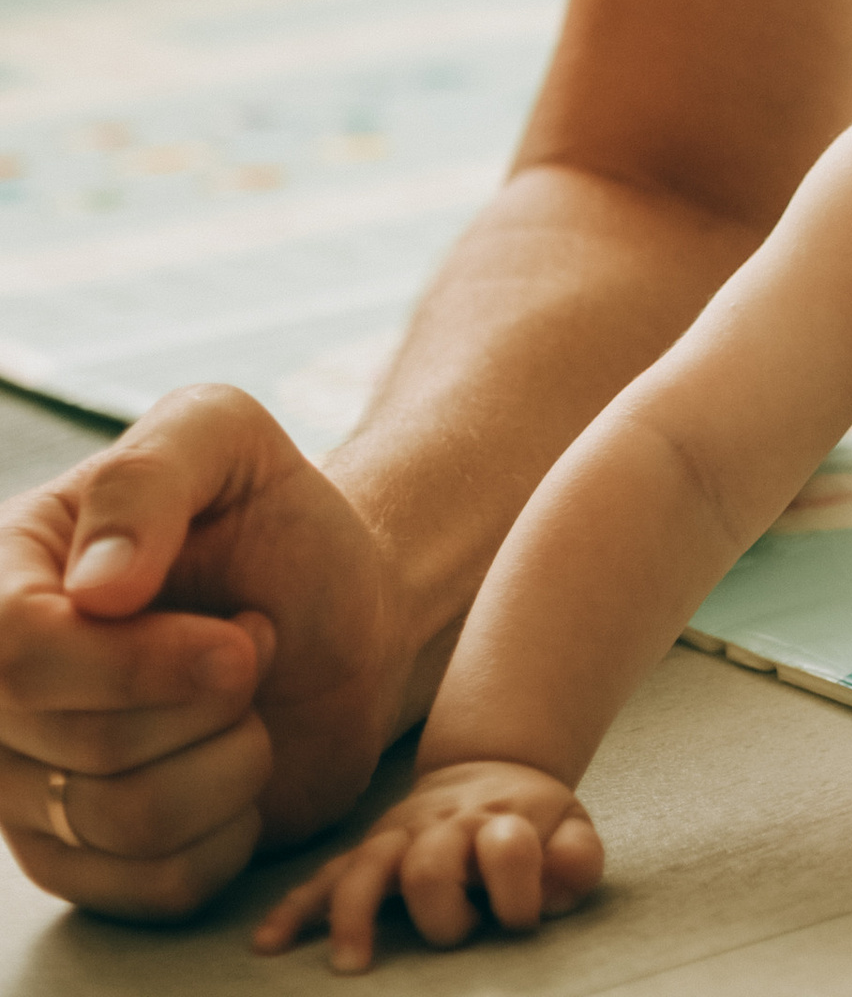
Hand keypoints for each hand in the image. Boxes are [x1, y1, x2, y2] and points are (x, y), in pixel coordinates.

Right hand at [0, 386, 413, 921]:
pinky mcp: (89, 862)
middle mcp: (0, 690)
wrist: (344, 611)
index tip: (239, 630)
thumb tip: (95, 588)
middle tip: (254, 643)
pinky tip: (244, 766)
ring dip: (231, 759)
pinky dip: (231, 831)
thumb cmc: (277, 518)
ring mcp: (33, 785)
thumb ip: (152, 475)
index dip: (135, 661)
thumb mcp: (225, 438)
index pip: (15, 650)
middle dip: (209, 697)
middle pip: (74, 744)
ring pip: (116, 822)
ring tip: (251, 701)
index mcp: (11, 573)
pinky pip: (152, 886)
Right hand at [251, 761, 602, 971]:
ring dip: (355, 914)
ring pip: (366, 866)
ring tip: (351, 965)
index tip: (525, 916)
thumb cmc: (533, 821)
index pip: (507, 846)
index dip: (520, 887)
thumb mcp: (572, 830)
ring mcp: (400, 835)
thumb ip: (577, 859)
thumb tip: (557, 883)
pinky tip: (269, 943)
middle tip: (455, 935)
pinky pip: (324, 876)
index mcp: (500, 818)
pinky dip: (296, 908)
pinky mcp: (370, 849)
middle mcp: (443, 826)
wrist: (493, 768)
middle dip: (442, 909)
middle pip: (430, 865)